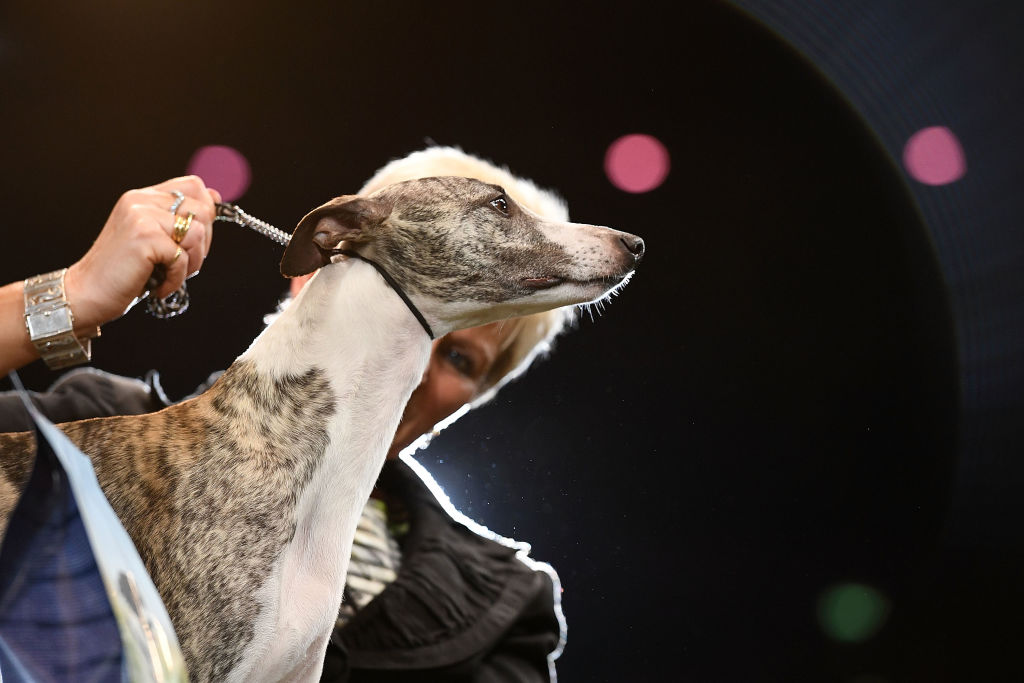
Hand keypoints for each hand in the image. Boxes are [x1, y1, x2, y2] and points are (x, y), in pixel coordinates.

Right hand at [65, 176, 220, 332]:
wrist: (87, 293)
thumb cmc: (124, 271)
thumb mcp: (153, 237)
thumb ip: (179, 217)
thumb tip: (217, 197)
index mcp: (143, 197)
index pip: (194, 185)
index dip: (207, 211)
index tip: (195, 238)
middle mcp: (141, 200)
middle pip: (203, 210)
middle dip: (203, 244)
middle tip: (180, 263)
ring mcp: (141, 217)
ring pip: (197, 234)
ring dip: (191, 263)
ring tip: (168, 274)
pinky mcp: (144, 238)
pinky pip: (183, 257)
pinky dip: (176, 278)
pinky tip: (158, 285)